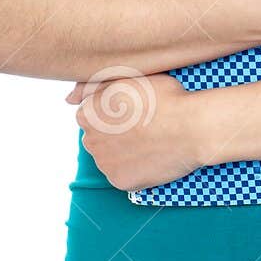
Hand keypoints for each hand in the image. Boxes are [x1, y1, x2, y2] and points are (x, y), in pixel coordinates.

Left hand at [64, 70, 206, 191]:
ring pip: (110, 159)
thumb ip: (91, 85)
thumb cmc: (164, 97)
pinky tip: (152, 158)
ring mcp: (104, 164)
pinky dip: (135, 170)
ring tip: (151, 143)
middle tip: (145, 127)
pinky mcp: (120, 182)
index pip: (91, 116)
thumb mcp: (127, 78)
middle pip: (98, 139)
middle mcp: (89, 140)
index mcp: (87, 114)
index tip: (134, 112)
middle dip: (116, 135)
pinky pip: (124, 176)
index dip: (114, 113)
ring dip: (124, 153)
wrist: (192, 127)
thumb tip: (67, 99)